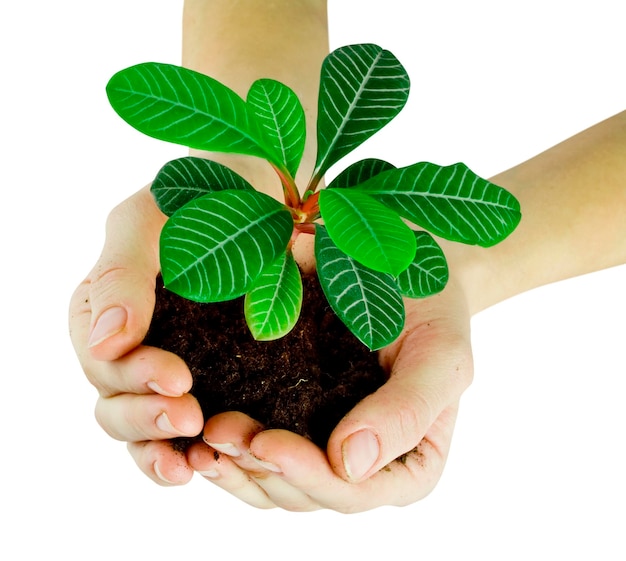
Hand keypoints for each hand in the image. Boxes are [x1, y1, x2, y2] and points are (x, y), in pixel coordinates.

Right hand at [69, 186, 204, 484]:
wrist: (258, 198)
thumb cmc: (200, 199)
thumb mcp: (151, 221)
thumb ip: (122, 275)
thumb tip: (106, 342)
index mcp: (102, 310)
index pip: (102, 360)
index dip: (133, 377)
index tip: (179, 378)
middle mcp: (127, 347)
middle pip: (116, 404)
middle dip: (148, 418)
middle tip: (191, 417)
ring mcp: (163, 368)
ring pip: (142, 429)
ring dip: (161, 450)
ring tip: (194, 463)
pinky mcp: (207, 380)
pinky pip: (182, 429)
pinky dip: (189, 451)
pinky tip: (209, 462)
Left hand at [187, 276, 472, 511]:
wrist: (403, 270)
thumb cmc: (432, 310)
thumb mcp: (440, 354)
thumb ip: (407, 410)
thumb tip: (350, 463)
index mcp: (408, 463)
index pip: (352, 490)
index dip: (307, 475)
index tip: (266, 442)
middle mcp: (362, 464)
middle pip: (304, 491)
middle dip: (260, 467)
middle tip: (219, 431)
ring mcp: (324, 444)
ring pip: (272, 480)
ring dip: (234, 463)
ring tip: (203, 432)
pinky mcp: (294, 418)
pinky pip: (255, 450)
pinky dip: (227, 447)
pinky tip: (200, 431)